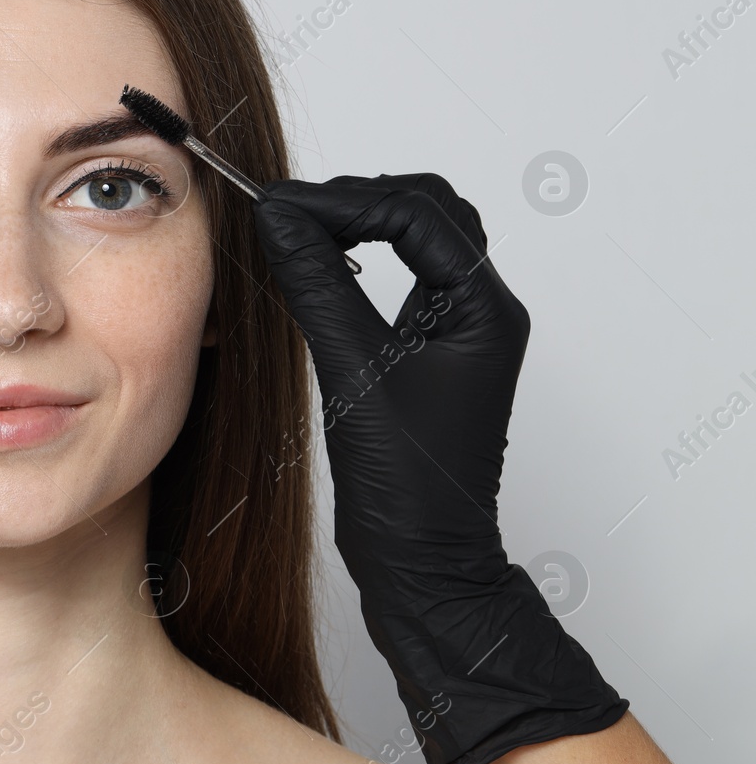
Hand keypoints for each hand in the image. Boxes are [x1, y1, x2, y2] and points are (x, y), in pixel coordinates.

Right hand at [253, 172, 626, 763]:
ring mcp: (458, 333)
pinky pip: (402, 279)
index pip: (419, 215)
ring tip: (297, 231)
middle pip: (428, 213)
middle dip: (357, 200)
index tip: (280, 206)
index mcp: (484, 311)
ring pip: (419, 241)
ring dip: (361, 225)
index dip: (345, 201)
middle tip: (288, 211)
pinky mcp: (430, 353)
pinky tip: (318, 269)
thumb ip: (318, 285)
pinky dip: (360, 260)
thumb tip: (281, 219)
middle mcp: (481, 313)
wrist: (423, 563)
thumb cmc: (408, 489)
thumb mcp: (353, 372)